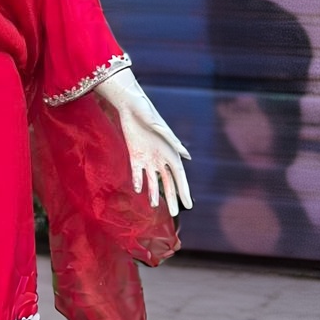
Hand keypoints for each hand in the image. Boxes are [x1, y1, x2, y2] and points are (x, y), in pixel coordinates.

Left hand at [95, 68, 192, 215]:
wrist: (129, 104)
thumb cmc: (147, 112)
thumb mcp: (160, 127)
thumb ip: (172, 142)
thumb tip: (185, 156)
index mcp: (170, 152)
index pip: (179, 177)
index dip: (184, 191)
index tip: (189, 205)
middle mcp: (160, 157)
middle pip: (167, 182)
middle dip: (172, 198)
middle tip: (176, 215)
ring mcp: (147, 158)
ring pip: (152, 181)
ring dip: (154, 194)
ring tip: (155, 207)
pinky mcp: (133, 155)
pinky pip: (136, 173)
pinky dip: (138, 181)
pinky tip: (139, 191)